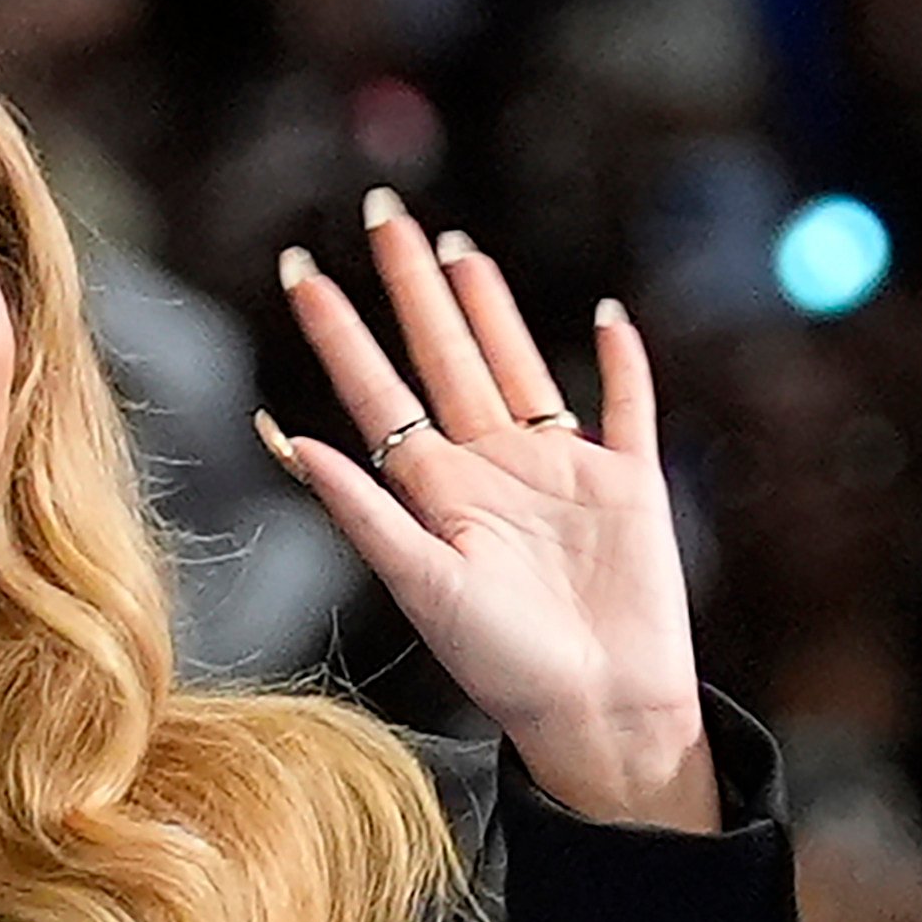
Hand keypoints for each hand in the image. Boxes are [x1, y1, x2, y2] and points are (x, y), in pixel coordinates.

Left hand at [260, 189, 719, 831]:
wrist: (598, 711)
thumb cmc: (503, 665)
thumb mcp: (422, 586)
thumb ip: (363, 512)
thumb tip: (292, 439)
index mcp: (436, 491)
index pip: (376, 392)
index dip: (340, 330)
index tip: (297, 270)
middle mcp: (491, 469)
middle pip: (444, 355)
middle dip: (411, 285)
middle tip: (380, 210)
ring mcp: (560, 471)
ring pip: (519, 364)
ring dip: (491, 307)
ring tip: (458, 248)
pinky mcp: (629, 484)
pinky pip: (628, 408)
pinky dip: (622, 362)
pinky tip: (606, 315)